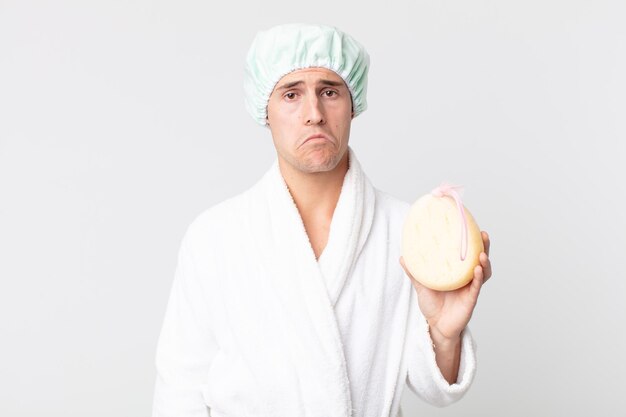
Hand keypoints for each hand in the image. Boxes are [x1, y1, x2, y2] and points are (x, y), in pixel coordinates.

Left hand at [399, 231, 491, 345]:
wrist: (436, 326)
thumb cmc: (432, 305)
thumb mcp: (421, 285)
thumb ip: (414, 272)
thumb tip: (402, 257)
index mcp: (457, 272)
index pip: (467, 254)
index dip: (472, 242)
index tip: (472, 227)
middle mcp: (466, 278)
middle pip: (479, 259)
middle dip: (484, 247)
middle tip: (484, 234)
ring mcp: (470, 288)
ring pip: (483, 272)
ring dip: (485, 262)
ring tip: (482, 253)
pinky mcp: (471, 299)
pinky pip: (476, 287)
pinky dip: (478, 277)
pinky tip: (477, 269)